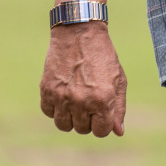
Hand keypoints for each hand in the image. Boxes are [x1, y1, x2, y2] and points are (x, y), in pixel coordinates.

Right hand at [39, 21, 127, 136]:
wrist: (79, 33)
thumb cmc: (103, 56)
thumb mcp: (119, 80)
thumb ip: (119, 108)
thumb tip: (118, 132)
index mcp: (102, 99)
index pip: (101, 131)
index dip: (103, 124)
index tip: (102, 114)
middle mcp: (81, 101)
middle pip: (82, 130)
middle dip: (88, 120)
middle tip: (90, 101)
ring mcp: (62, 97)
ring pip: (63, 125)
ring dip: (70, 117)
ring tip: (76, 101)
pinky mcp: (47, 90)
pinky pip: (48, 112)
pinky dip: (55, 108)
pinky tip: (63, 94)